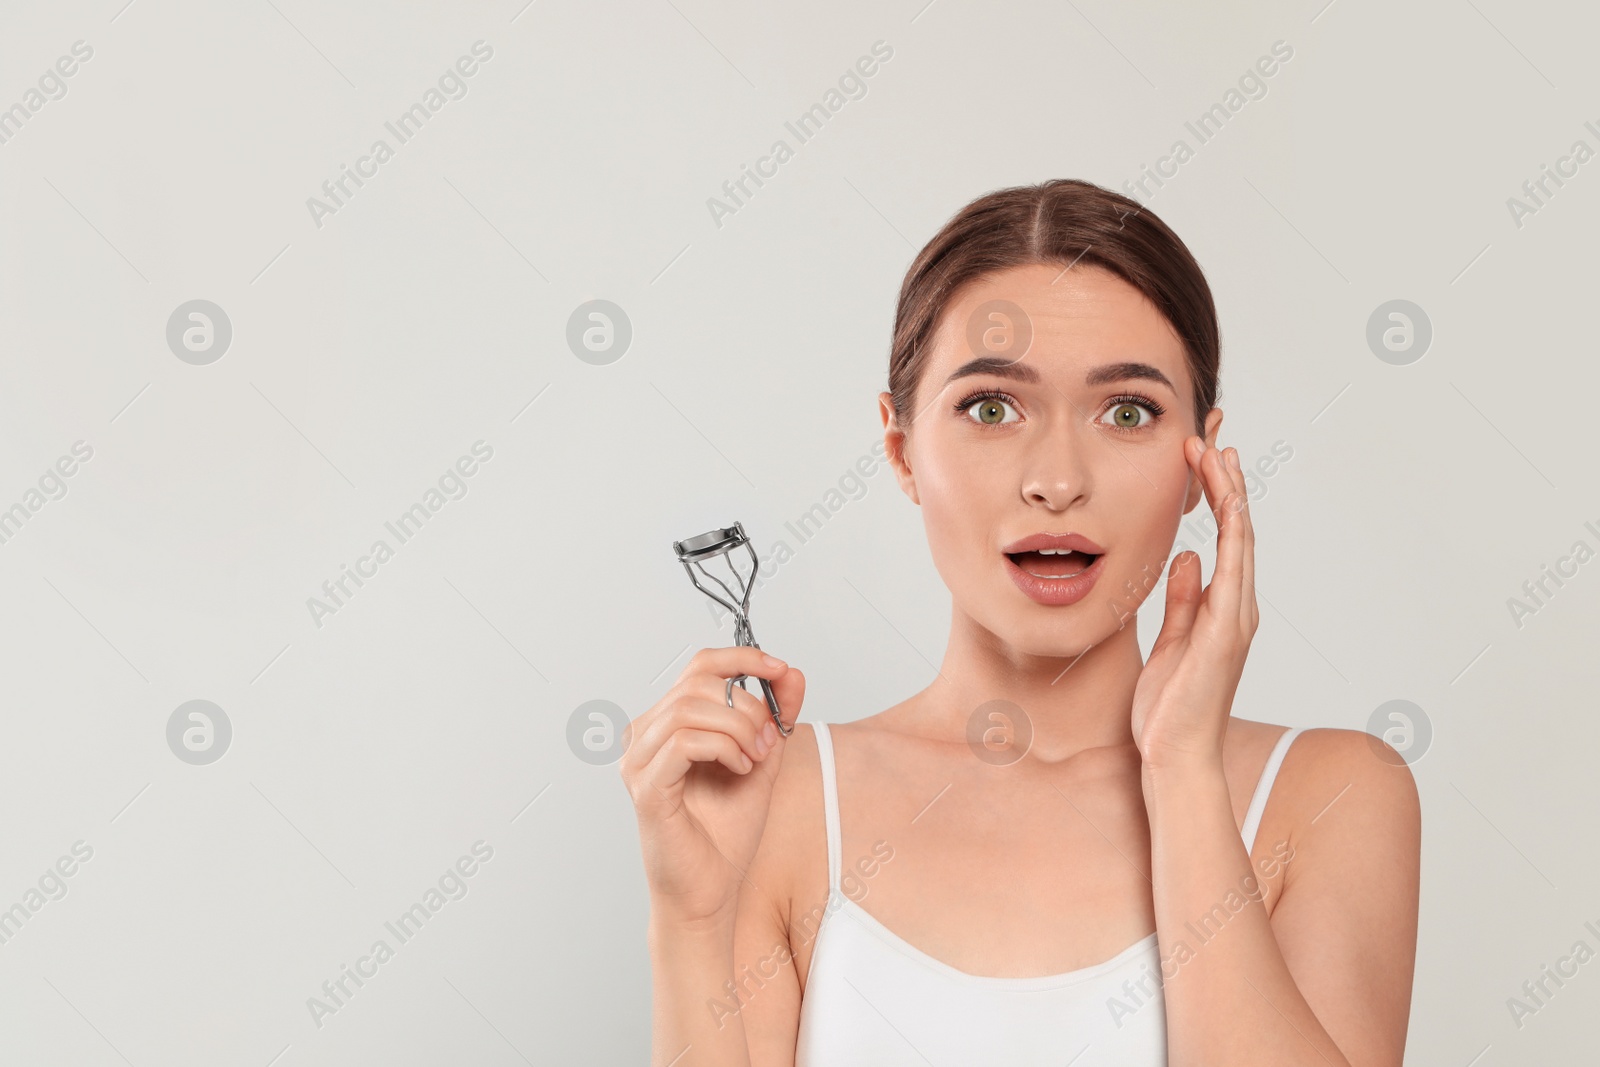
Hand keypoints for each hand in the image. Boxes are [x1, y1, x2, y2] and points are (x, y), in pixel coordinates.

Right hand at [618, 646, 805, 925]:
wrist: (710, 894)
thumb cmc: (725, 836)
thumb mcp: (762, 762)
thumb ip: (775, 717)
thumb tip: (791, 672)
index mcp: (667, 725)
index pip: (699, 666)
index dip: (742, 658)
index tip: (779, 669)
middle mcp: (644, 737)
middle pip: (697, 683)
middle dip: (747, 705)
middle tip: (768, 741)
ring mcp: (639, 762)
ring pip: (689, 707)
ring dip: (737, 727)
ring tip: (754, 759)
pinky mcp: (645, 788)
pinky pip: (683, 741)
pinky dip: (722, 747)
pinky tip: (739, 768)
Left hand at [1130, 437, 1257, 769]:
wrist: (1176, 756)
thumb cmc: (1169, 708)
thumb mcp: (1169, 640)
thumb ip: (1183, 599)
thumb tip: (1186, 557)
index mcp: (1222, 607)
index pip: (1224, 537)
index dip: (1216, 494)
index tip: (1201, 456)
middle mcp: (1237, 607)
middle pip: (1237, 529)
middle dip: (1226, 481)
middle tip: (1211, 437)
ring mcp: (1236, 619)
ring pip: (1240, 543)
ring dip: (1230, 496)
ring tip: (1218, 455)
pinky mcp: (1226, 634)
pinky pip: (1233, 575)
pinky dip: (1233, 538)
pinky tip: (1227, 507)